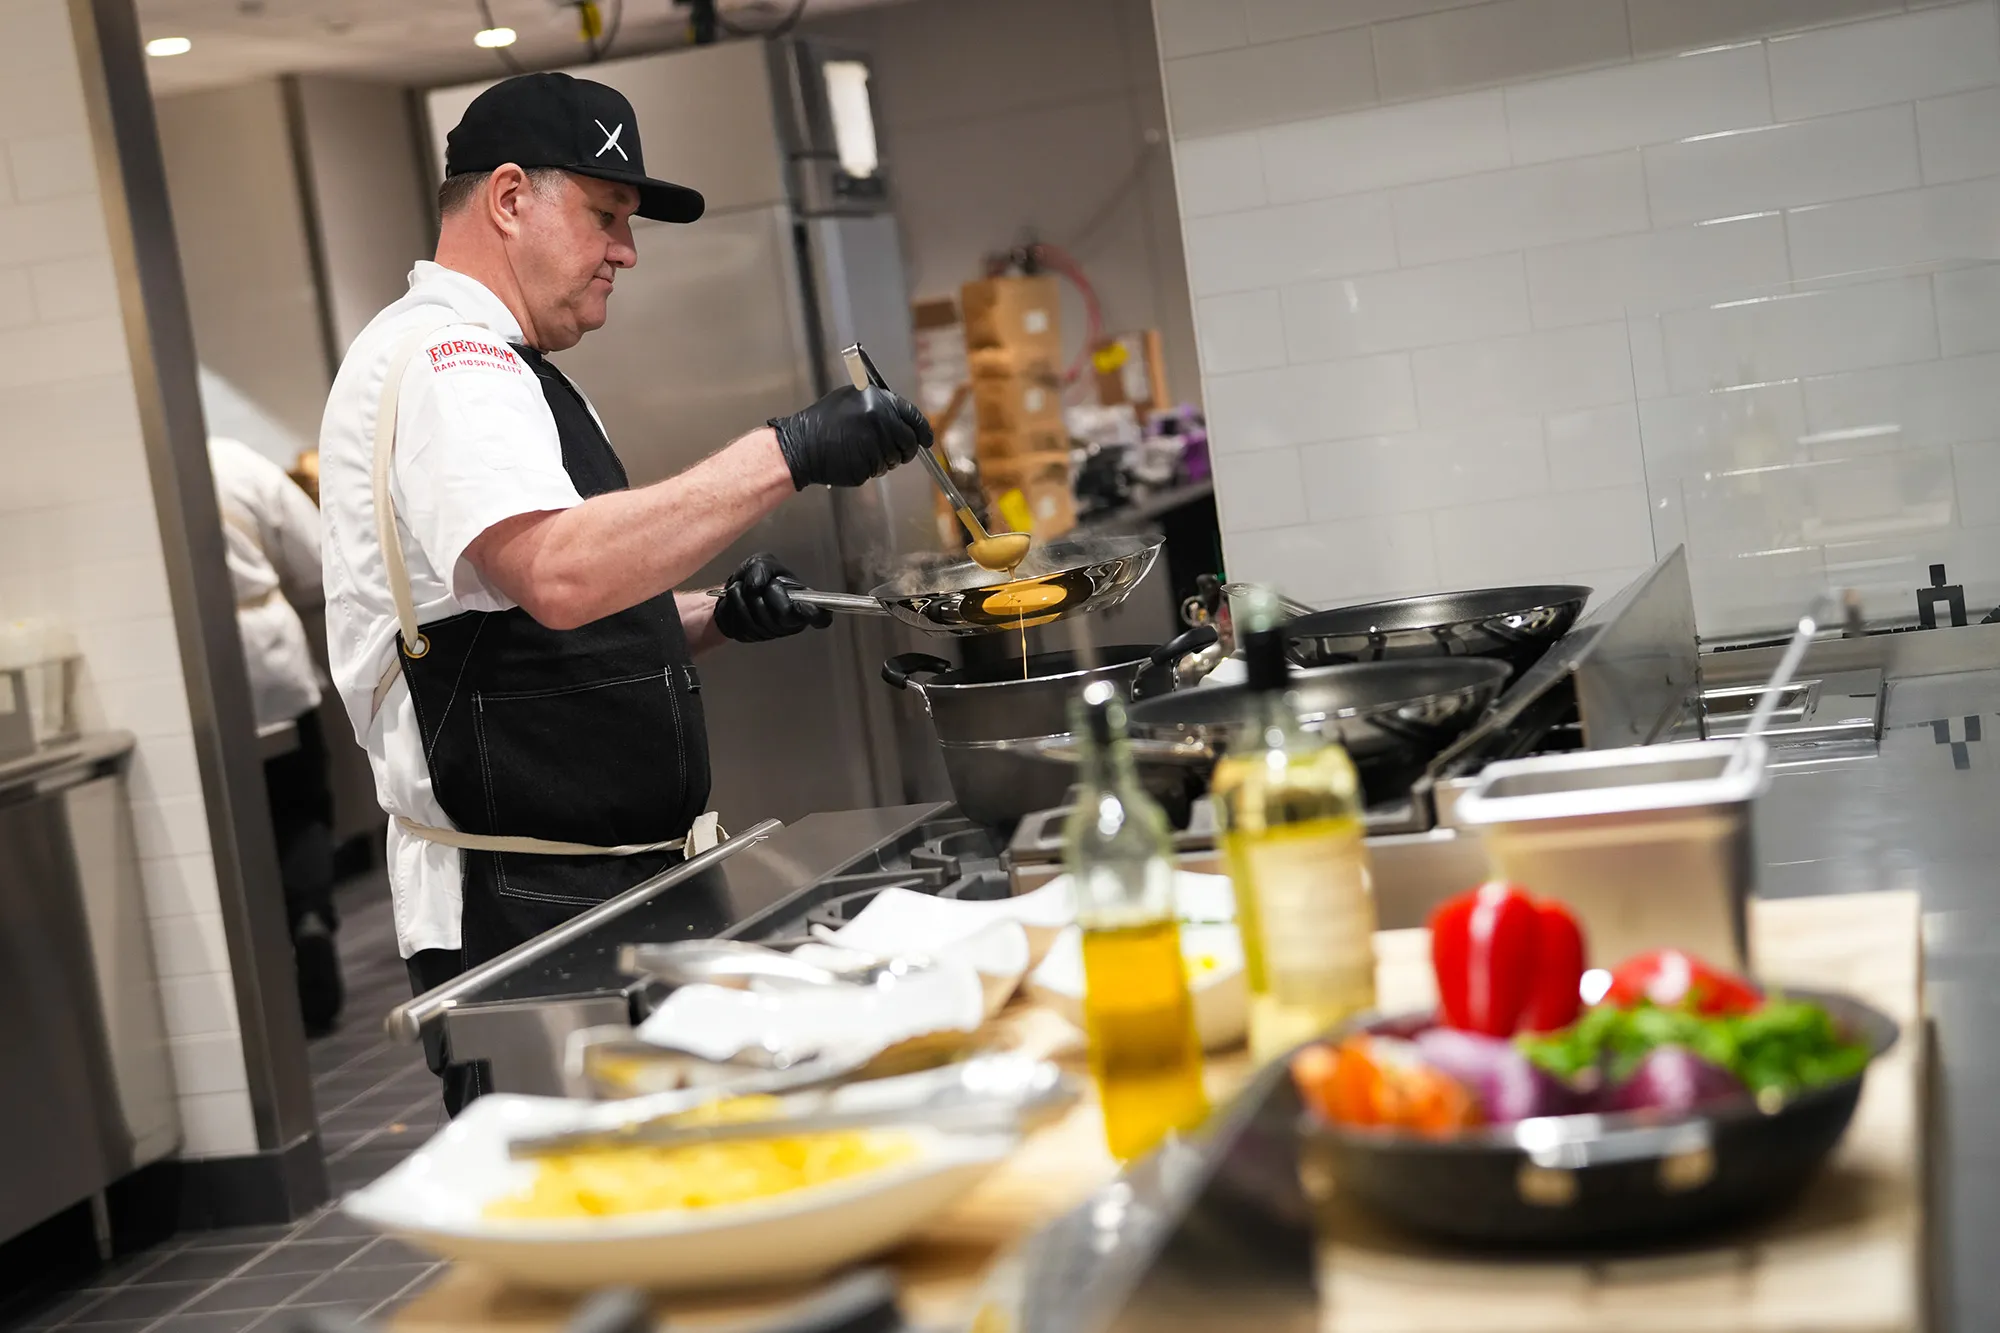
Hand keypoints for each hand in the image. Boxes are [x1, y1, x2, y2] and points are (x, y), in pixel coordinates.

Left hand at [712, 553, 832, 642]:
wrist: (734, 588)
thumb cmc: (757, 576)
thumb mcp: (762, 562)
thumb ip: (762, 569)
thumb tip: (757, 587)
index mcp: (802, 603)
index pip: (819, 616)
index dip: (813, 613)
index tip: (804, 606)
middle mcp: (791, 623)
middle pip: (784, 613)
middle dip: (767, 593)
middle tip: (759, 585)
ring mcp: (770, 633)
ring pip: (757, 618)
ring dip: (742, 596)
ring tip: (742, 587)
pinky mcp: (749, 637)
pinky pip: (739, 623)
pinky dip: (732, 605)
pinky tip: (736, 599)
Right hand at [768, 386, 930, 489]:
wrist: (801, 445)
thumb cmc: (825, 423)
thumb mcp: (853, 400)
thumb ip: (881, 407)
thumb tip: (905, 420)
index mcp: (878, 401)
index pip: (913, 417)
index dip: (923, 430)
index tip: (927, 439)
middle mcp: (880, 421)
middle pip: (909, 441)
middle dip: (907, 449)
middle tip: (899, 452)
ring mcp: (874, 444)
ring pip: (894, 458)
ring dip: (886, 459)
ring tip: (863, 451)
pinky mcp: (867, 465)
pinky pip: (879, 470)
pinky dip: (872, 468)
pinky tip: (855, 459)